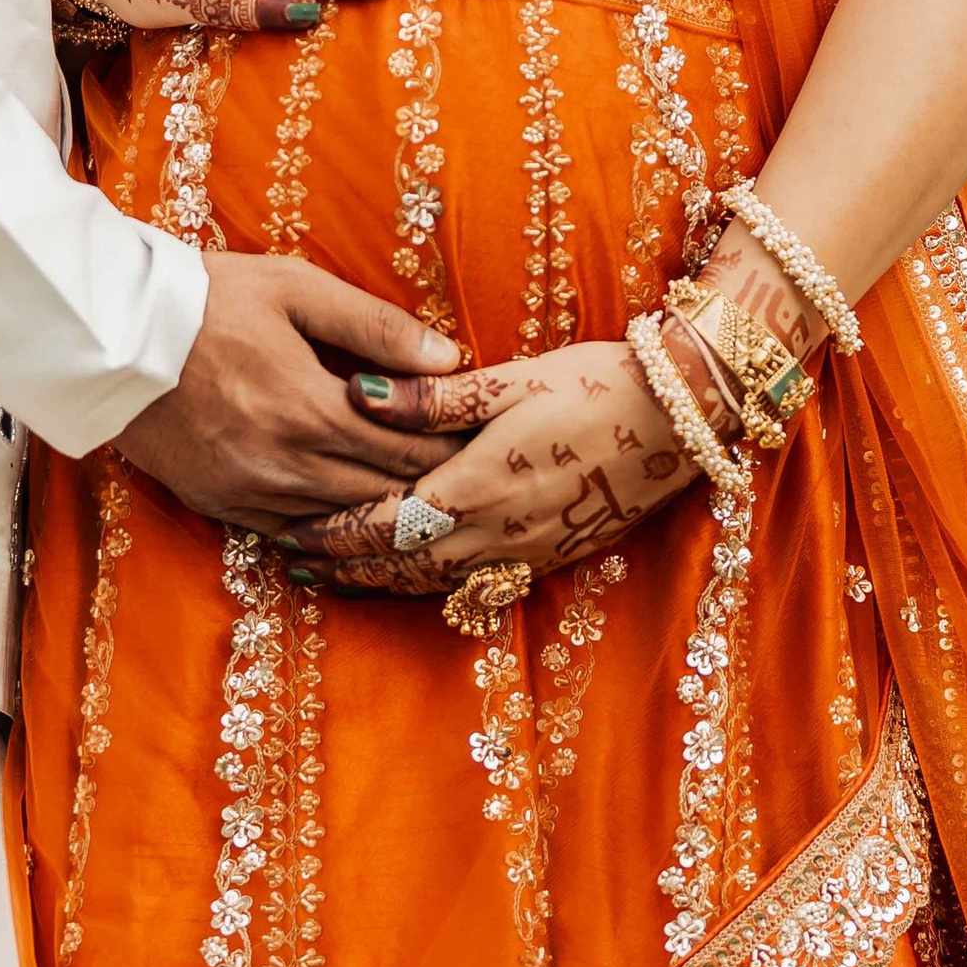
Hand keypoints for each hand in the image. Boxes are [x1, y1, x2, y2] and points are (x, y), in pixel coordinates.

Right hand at [115, 254, 462, 533]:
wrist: (111, 334)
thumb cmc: (208, 298)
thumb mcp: (296, 288)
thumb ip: (376, 326)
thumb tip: (449, 357)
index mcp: (311, 409)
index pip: (409, 449)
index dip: (454, 449)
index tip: (485, 443)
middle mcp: (284, 464)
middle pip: (383, 494)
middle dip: (432, 486)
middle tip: (472, 478)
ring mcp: (248, 492)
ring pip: (343, 523)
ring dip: (385, 513)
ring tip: (426, 501)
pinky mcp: (218, 504)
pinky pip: (292, 534)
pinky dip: (330, 530)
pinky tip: (354, 518)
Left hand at [283, 339, 707, 591]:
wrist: (681, 420)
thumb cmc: (594, 385)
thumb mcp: (509, 379)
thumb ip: (431, 397)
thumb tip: (356, 394)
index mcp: (476, 485)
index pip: (383, 521)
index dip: (332, 531)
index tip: (286, 530)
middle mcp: (495, 532)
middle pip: (399, 562)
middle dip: (343, 564)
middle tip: (291, 560)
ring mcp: (524, 552)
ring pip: (433, 582)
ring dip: (379, 583)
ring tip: (334, 579)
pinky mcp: (551, 556)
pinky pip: (474, 585)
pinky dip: (428, 587)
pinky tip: (411, 580)